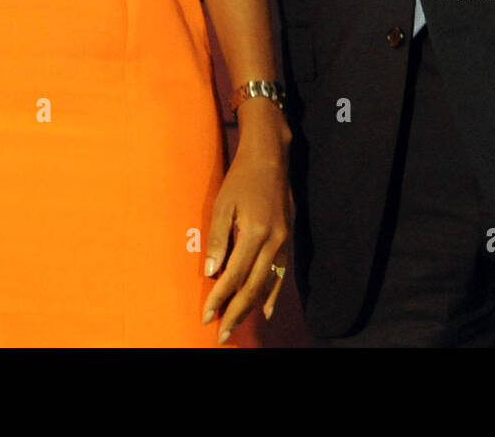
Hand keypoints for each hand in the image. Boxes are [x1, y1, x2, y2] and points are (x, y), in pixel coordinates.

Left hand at [202, 107, 291, 342]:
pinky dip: (272, 294)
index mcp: (254, 232)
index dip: (219, 297)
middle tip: (221, 334)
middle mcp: (273, 241)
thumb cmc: (240, 179)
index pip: (234, 275)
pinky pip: (280, 274)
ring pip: (268, 285)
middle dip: (235, 312)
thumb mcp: (222, 204)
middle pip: (253, 287)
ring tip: (236, 325)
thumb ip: (217, 239)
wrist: (269, 159)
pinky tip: (266, 310)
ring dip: (251, 308)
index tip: (206, 315)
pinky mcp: (288, 241)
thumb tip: (210, 273)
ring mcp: (284, 242)